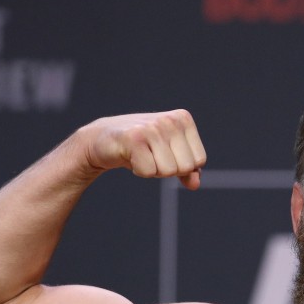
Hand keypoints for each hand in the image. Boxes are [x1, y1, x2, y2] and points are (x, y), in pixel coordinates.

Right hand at [80, 110, 205, 189]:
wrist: (103, 140)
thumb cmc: (140, 147)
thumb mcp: (169, 156)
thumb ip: (188, 170)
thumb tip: (195, 184)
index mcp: (183, 119)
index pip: (199, 160)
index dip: (182, 165)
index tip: (164, 153)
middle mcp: (170, 120)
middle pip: (185, 167)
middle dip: (168, 169)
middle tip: (150, 155)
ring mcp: (152, 127)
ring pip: (168, 171)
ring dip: (153, 170)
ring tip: (141, 155)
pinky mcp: (134, 138)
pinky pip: (149, 172)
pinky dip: (139, 171)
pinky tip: (131, 157)